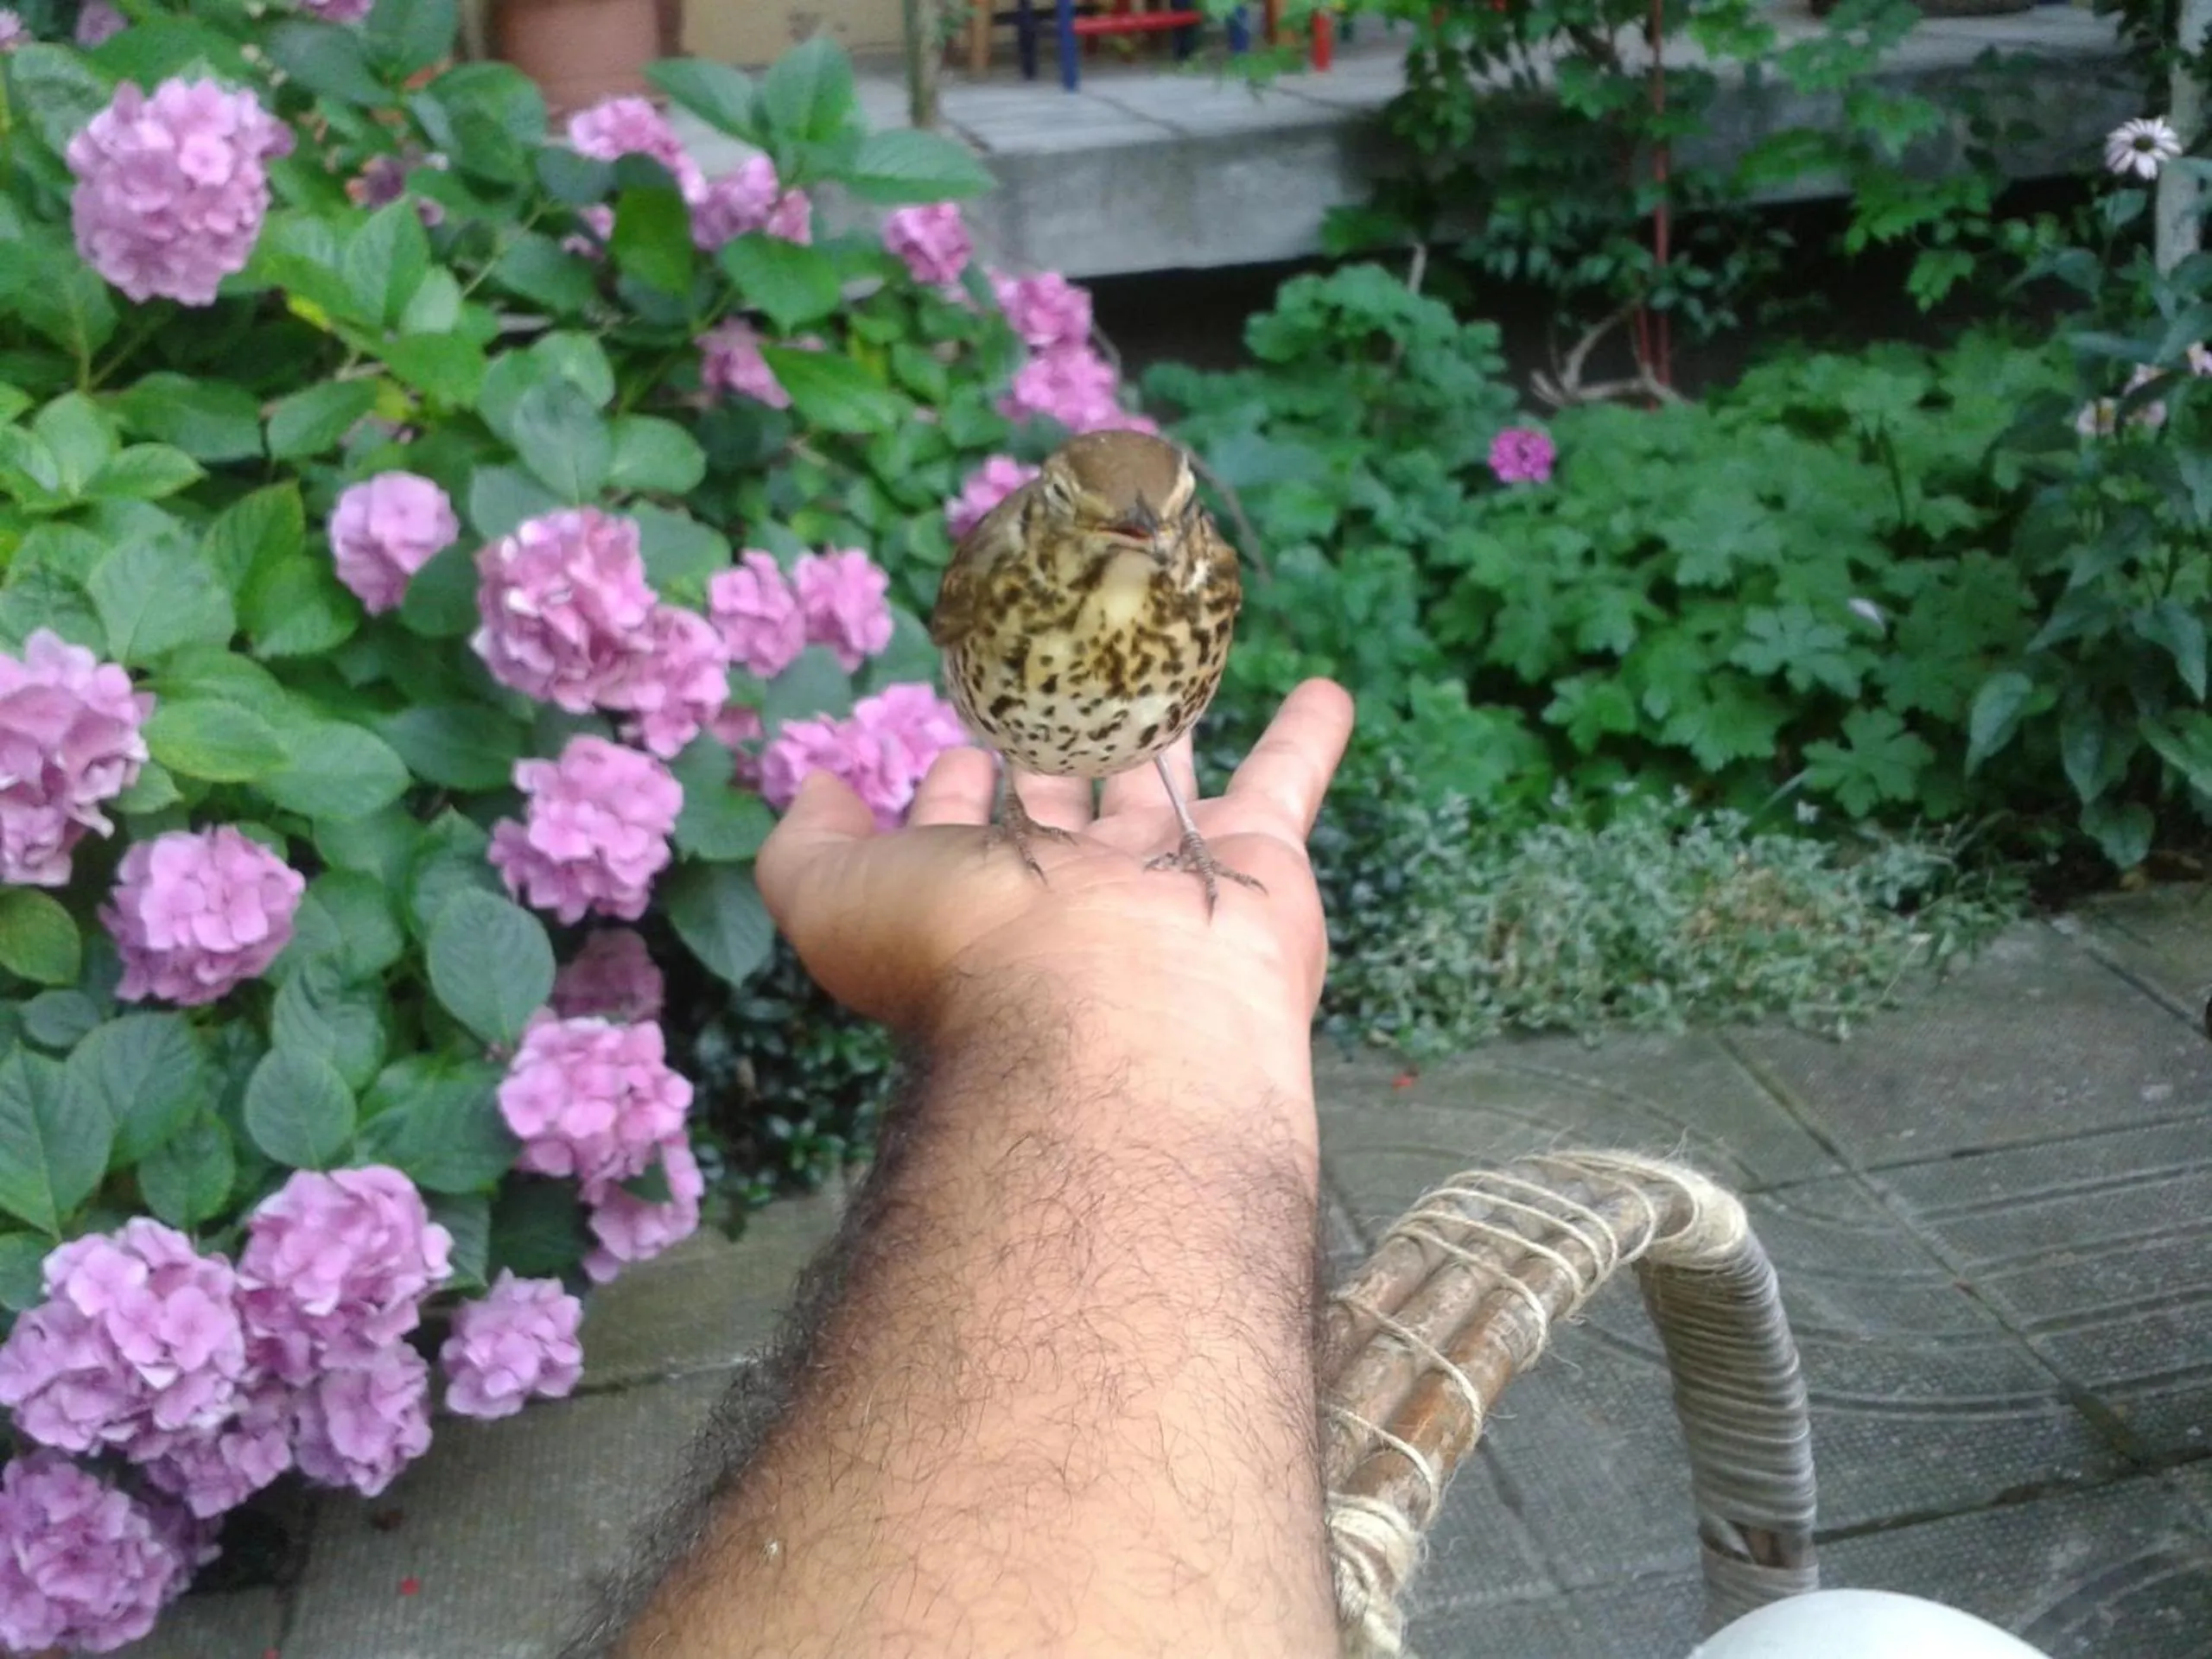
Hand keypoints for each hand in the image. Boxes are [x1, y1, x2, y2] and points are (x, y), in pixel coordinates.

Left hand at [754, 679, 1354, 1091]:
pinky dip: (1306, 740)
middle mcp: (1073, 891)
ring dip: (1175, 727)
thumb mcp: (836, 899)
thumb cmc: (962, 961)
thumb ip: (809, 844)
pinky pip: (1286, 789)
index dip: (956, 784)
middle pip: (1069, 799)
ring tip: (1177, 666)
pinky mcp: (1258, 867)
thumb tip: (817, 785)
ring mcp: (1167, 877)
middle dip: (1063, 741)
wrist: (1109, 1024)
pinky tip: (1326, 689)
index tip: (961, 735)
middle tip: (1070, 673)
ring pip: (1174, 782)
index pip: (965, 826)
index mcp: (980, 896)